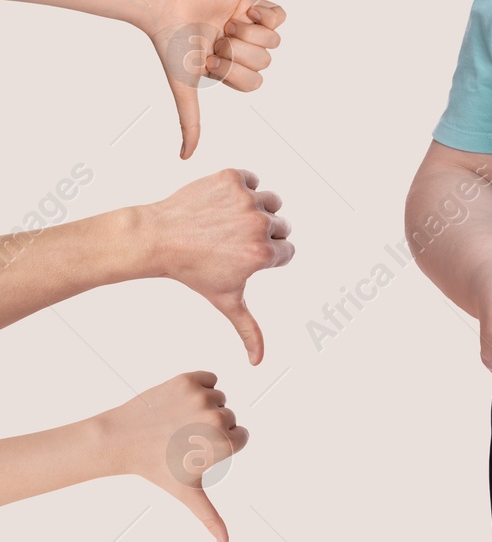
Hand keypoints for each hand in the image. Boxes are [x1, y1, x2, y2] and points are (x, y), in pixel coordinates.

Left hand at [92, 371, 246, 541]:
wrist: (119, 441)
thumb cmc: (156, 469)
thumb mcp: (189, 493)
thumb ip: (212, 519)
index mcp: (225, 443)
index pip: (241, 436)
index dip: (219, 445)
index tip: (194, 451)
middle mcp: (218, 418)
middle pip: (229, 417)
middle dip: (209, 426)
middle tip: (180, 438)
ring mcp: (202, 397)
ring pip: (218, 398)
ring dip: (202, 407)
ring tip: (176, 422)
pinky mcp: (188, 379)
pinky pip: (210, 379)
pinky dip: (198, 386)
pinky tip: (177, 403)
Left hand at [136, 169, 294, 364]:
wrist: (156, 238)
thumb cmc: (192, 272)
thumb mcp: (225, 300)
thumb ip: (249, 329)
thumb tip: (258, 363)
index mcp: (262, 254)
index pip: (285, 251)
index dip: (265, 257)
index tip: (238, 258)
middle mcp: (258, 224)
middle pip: (280, 226)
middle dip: (261, 234)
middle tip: (230, 242)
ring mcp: (245, 199)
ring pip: (271, 202)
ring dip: (257, 210)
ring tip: (228, 222)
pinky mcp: (232, 178)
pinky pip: (252, 180)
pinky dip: (241, 189)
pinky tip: (221, 205)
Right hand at [137, 0, 285, 158]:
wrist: (165, 3)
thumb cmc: (171, 44)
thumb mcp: (185, 87)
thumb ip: (190, 120)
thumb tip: (185, 157)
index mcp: (231, 70)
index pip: (255, 83)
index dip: (235, 73)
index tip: (210, 61)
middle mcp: (242, 50)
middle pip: (265, 63)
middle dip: (238, 54)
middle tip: (215, 41)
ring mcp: (250, 27)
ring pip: (274, 42)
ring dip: (248, 35)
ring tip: (225, 26)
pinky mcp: (253, 4)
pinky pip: (281, 16)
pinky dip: (265, 16)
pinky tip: (244, 12)